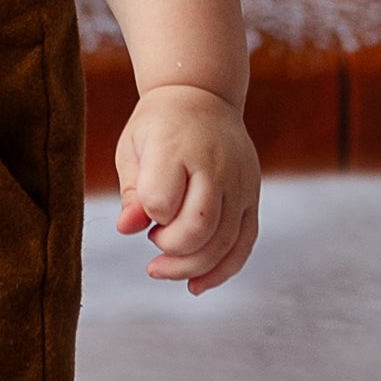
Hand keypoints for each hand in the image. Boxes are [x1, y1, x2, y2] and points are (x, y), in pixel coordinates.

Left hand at [116, 84, 259, 293]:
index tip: (141, 212)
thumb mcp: (134, 147)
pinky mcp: (253, 197)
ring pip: (223, 242)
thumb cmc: (159, 126)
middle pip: (198, 227)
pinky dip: (221, 270)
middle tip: (151, 238)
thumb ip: (132, 190)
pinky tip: (195, 285)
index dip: (148, 216)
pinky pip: (244, 244)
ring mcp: (240, 183)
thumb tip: (127, 229)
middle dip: (169, 247)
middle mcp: (215, 165)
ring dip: (190, 266)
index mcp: (177, 147)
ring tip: (160, 268)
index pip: (162, 199)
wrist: (202, 95)